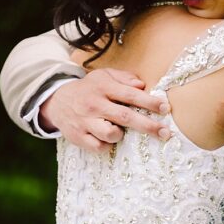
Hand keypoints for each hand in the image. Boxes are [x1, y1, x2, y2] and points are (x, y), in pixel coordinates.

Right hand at [40, 68, 170, 150]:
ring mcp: (85, 122)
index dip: (150, 102)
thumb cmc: (88, 89)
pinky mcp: (79, 137)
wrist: (57, 101)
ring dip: (122, 135)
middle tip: (165, 133)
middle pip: (125, 117)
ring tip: (120, 131)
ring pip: (111, 134)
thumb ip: (123, 78)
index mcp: (103, 88)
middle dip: (148, 126)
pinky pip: (99, 147)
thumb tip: (142, 85)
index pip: (130, 95)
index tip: (166, 108)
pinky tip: (107, 139)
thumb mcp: (103, 76)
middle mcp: (94, 105)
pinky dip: (108, 145)